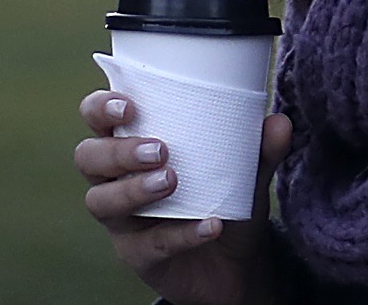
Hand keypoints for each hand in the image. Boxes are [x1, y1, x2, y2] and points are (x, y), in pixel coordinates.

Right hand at [76, 89, 292, 304]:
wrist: (236, 262)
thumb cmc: (223, 199)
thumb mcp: (244, 171)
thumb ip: (259, 148)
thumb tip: (279, 122)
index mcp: (131, 145)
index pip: (96, 119)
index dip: (99, 108)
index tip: (129, 106)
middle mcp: (115, 180)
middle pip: (88, 157)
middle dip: (118, 150)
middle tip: (160, 149)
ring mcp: (122, 220)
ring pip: (101, 202)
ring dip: (134, 189)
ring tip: (172, 181)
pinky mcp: (137, 256)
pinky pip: (147, 245)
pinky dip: (180, 233)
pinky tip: (210, 224)